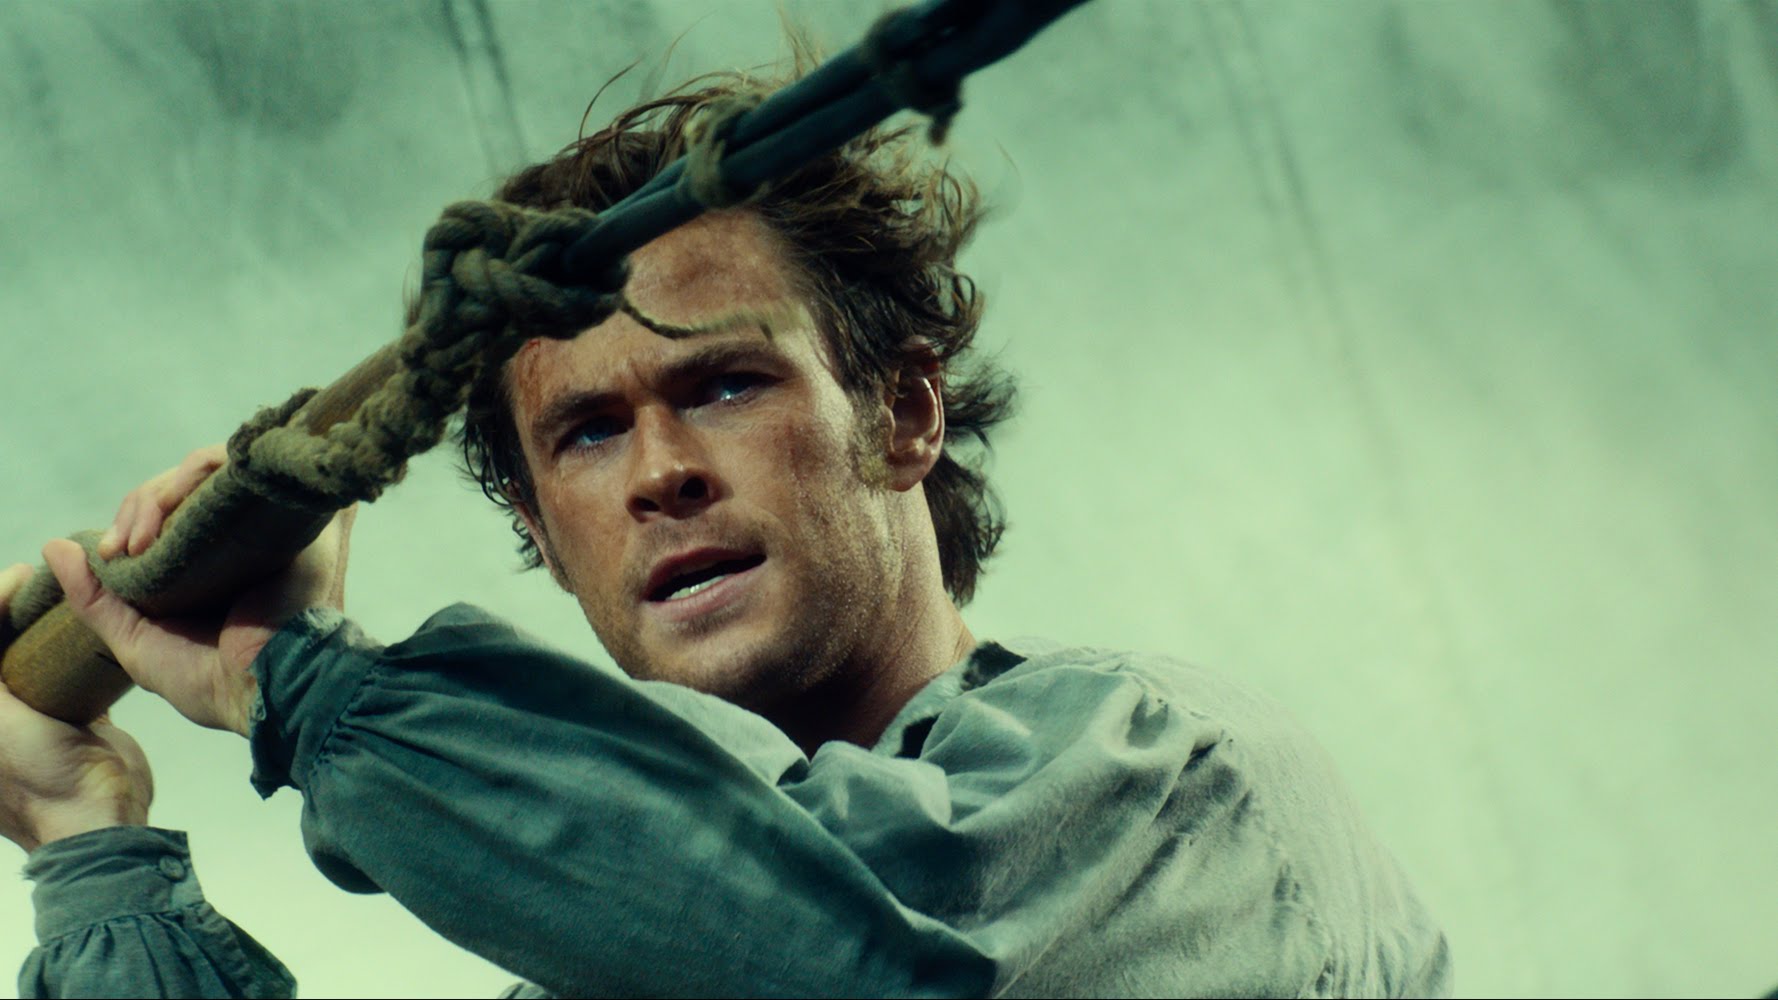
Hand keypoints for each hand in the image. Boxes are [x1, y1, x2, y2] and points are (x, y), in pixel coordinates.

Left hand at [0, 563, 151, 852]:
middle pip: (3, 647)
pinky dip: (76, 643)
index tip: (17, 579)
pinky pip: (71, 670)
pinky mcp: (78, 714)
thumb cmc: (35, 772)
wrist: (96, 816)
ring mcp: (38, 713)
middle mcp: (2, 712)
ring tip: (61, 592)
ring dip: (41, 621)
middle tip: (34, 580)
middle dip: (11, 610)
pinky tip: (90, 618)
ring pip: (33, 653)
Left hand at [43, 446, 355, 737]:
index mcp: (215, 566)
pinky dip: (200, 470)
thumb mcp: (137, 640)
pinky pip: (240, 464)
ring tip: (146, 532)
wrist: (266, 688)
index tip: (112, 553)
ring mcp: (267, 520)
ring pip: (207, 470)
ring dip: (162, 491)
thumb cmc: (210, 679)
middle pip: (183, 489)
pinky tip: (175, 500)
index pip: (169, 515)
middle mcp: (243, 538)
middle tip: (125, 546)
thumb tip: (55, 547)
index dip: (134, 521)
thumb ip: (96, 598)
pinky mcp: (286, 508)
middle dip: (140, 507)